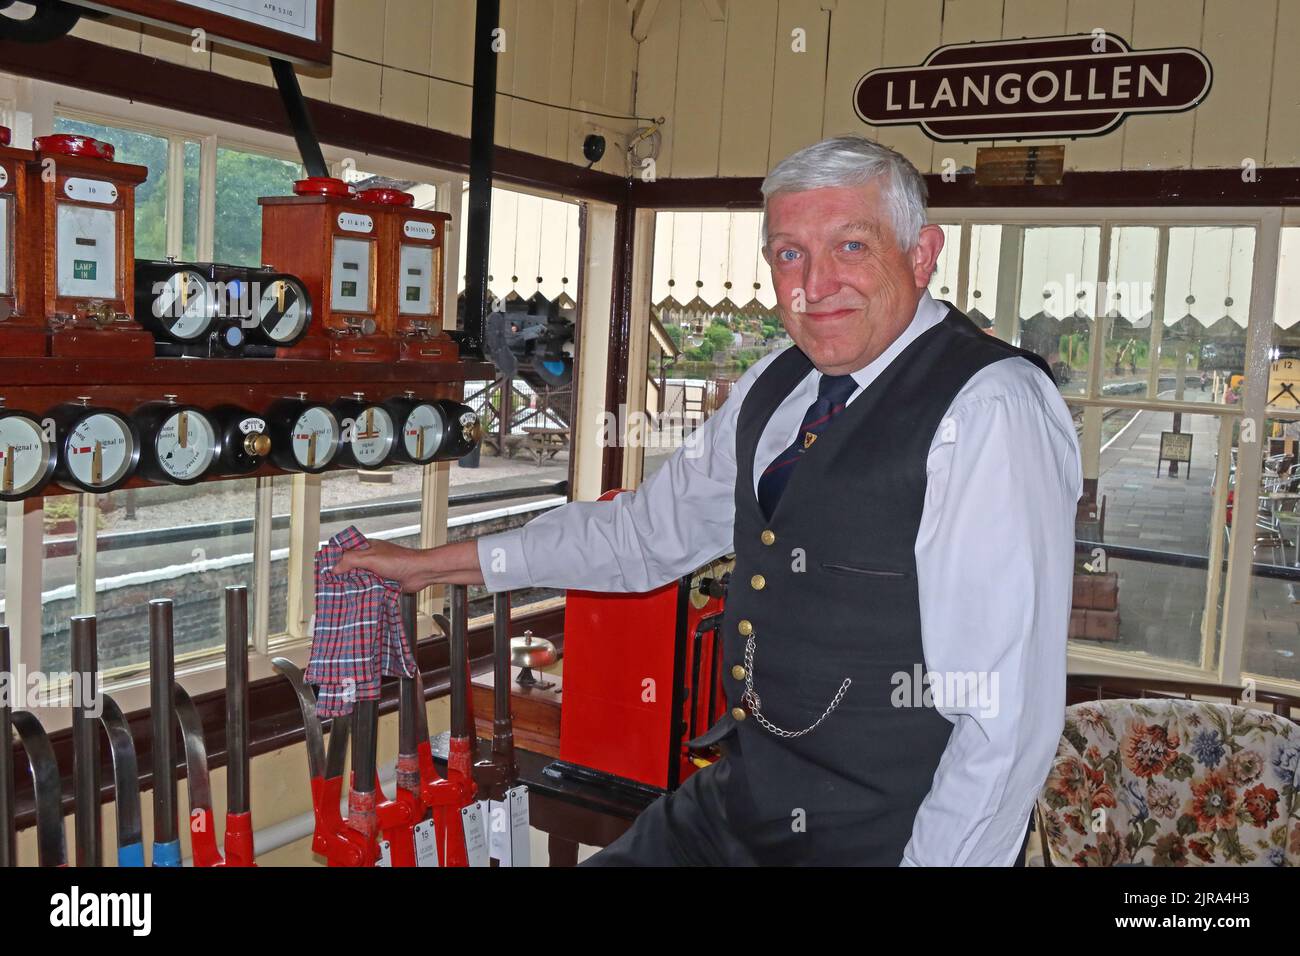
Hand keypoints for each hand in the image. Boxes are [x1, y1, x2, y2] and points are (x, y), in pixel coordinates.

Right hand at [326, 538, 483, 591]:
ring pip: (359, 579)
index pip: (345, 551)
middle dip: (341, 576)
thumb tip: (334, 568)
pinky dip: (362, 592)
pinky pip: (368, 588)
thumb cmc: (400, 561)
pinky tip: (354, 599)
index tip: (324, 570)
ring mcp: (377, 571)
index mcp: (367, 547)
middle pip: (350, 567)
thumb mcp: (370, 558)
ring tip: (338, 595)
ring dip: (352, 586)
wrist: (420, 573)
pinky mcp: (383, 583)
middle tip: (328, 586)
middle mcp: (371, 558)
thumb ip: (351, 560)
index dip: (334, 559)